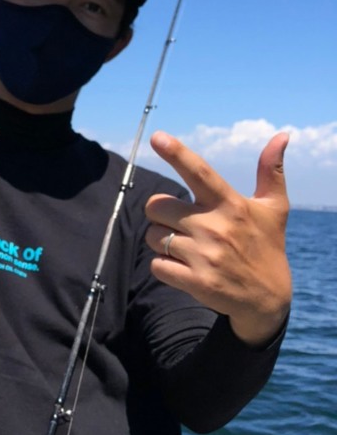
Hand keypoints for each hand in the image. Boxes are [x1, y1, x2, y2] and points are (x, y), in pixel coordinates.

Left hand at [144, 131, 291, 346]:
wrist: (268, 299)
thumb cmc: (267, 245)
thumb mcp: (275, 208)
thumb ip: (271, 171)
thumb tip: (281, 136)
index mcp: (231, 205)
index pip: (200, 173)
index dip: (177, 154)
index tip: (157, 137)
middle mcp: (216, 227)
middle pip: (157, 206)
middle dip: (161, 213)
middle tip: (180, 222)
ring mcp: (205, 256)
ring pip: (152, 235)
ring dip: (160, 240)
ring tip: (185, 247)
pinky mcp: (195, 281)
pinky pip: (156, 265)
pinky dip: (163, 266)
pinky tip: (184, 267)